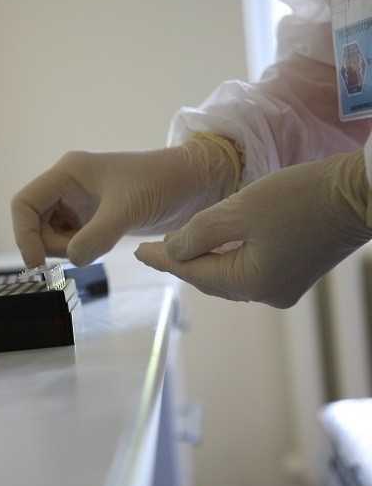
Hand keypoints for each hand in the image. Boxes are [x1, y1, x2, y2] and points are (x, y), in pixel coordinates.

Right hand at [11, 136, 239, 266]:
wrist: (195, 184)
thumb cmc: (161, 184)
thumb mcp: (126, 210)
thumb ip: (95, 237)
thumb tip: (71, 260)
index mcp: (68, 173)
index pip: (24, 204)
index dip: (23, 235)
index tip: (37, 263)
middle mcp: (68, 186)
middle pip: (34, 222)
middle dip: (49, 245)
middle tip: (79, 253)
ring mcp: (79, 203)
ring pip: (51, 234)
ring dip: (66, 249)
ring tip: (98, 245)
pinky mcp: (93, 218)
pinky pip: (71, 240)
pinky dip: (79, 250)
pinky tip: (102, 247)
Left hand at [136, 150, 371, 307]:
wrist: (360, 192)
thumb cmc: (298, 197)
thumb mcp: (238, 210)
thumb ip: (197, 234)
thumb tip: (173, 252)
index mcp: (250, 282)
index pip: (192, 272)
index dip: (162, 260)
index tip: (137, 251)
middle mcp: (266, 292)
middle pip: (209, 278)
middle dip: (180, 263)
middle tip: (151, 251)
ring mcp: (283, 286)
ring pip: (228, 274)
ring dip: (203, 260)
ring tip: (175, 247)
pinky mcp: (295, 273)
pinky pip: (248, 269)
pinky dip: (226, 257)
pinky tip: (214, 246)